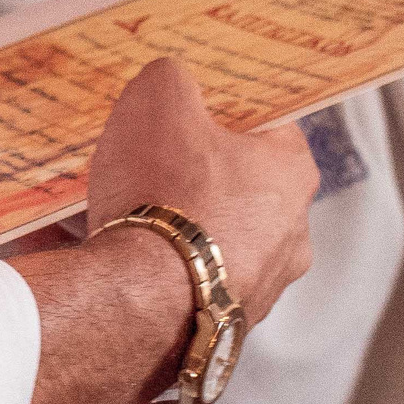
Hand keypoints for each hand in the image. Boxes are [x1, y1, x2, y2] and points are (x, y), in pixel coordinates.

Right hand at [84, 58, 319, 319]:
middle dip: (193, 170)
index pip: (268, 122)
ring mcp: (260, 287)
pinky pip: (184, 281)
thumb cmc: (164, 195)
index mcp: (293, 172)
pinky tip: (110, 253)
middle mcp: (291, 234)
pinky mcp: (221, 325)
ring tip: (117, 208)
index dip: (224, 110)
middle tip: (146, 156)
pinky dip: (153, 267)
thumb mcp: (159, 99)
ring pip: (211, 236)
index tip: (187, 108)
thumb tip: (170, 81)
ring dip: (170, 223)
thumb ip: (172, 78)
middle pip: (238, 183)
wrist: (140, 304)